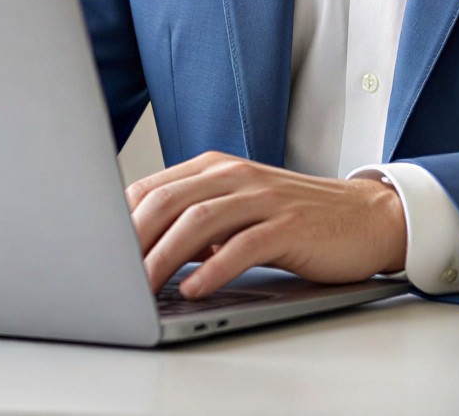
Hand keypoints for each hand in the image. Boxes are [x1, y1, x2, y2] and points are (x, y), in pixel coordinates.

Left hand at [124, 150, 407, 298]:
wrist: (364, 216)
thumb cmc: (294, 219)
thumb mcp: (237, 212)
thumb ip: (194, 223)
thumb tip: (138, 254)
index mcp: (216, 167)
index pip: (152, 188)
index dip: (118, 222)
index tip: (94, 255)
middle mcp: (235, 175)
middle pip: (169, 201)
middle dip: (132, 241)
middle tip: (107, 277)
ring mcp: (263, 197)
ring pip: (199, 220)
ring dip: (164, 257)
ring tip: (141, 289)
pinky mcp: (290, 224)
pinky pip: (244, 244)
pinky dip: (214, 269)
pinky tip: (195, 290)